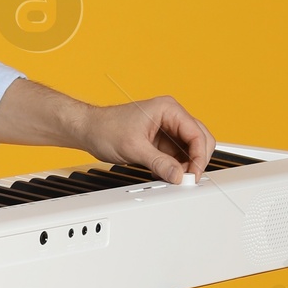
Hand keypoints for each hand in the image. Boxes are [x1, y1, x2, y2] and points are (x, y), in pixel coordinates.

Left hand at [0, 77, 213, 182]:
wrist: (88, 130)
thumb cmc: (105, 128)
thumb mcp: (134, 148)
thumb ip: (159, 163)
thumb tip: (178, 176)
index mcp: (168, 109)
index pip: (196, 132)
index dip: (199, 155)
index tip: (194, 173)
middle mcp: (171, 117)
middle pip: (199, 139)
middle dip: (196, 160)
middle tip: (188, 178)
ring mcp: (167, 129)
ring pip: (189, 149)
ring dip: (185, 165)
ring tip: (176, 179)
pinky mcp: (160, 142)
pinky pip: (176, 156)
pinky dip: (175, 167)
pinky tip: (167, 175)